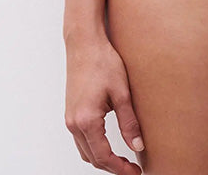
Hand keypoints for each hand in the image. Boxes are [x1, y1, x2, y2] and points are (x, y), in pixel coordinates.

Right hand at [64, 35, 144, 172]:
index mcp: (87, 121)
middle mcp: (74, 124)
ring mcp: (70, 119)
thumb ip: (129, 122)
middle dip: (112, 167)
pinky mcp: (70, 113)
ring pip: (85, 151)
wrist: (84, 44)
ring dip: (102, 159)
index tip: (135, 173)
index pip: (103, 157)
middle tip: (132, 169)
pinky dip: (94, 147)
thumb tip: (137, 146)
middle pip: (93, 158)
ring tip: (123, 160)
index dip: (120, 168)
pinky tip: (108, 145)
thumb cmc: (103, 62)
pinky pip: (81, 140)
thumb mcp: (122, 92)